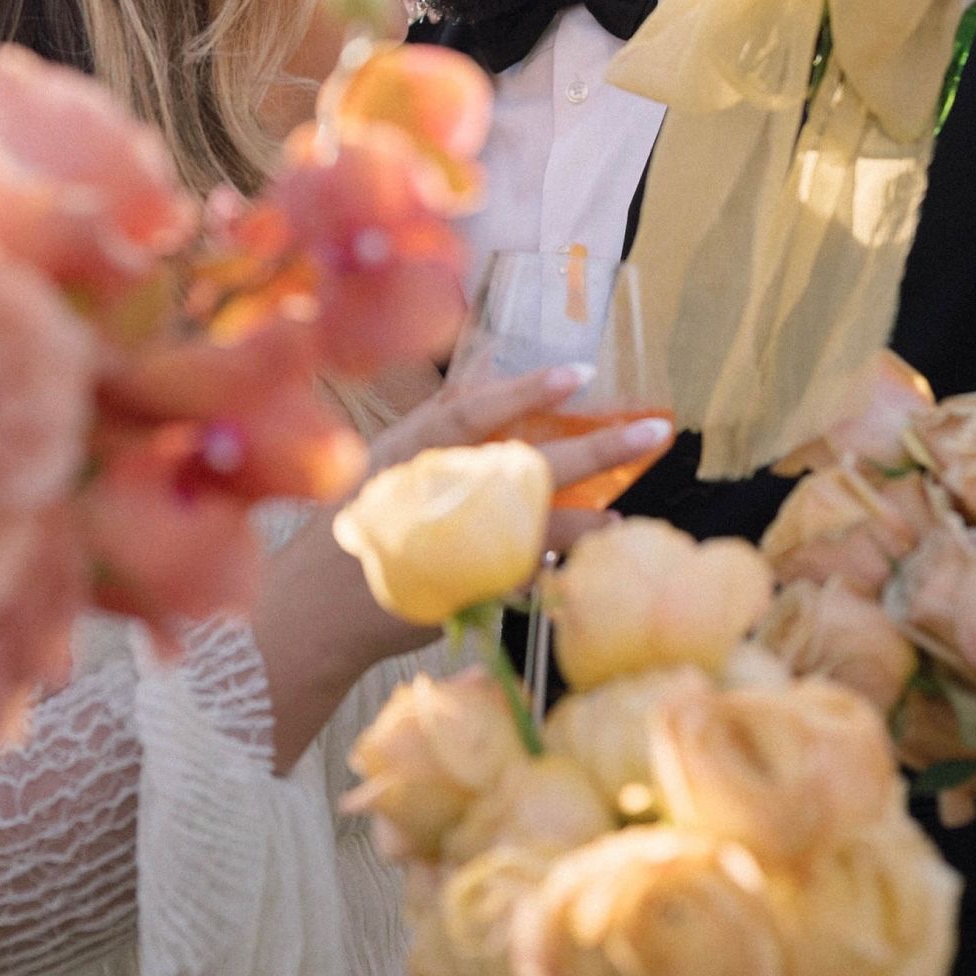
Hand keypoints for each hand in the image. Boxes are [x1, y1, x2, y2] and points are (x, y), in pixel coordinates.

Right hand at [336, 356, 673, 663]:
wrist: (320, 608)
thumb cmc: (356, 522)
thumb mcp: (387, 457)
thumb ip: (441, 417)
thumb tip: (493, 367)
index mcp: (410, 451)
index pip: (475, 409)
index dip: (527, 389)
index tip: (580, 373)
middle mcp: (436, 493)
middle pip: (531, 465)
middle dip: (599, 447)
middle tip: (655, 433)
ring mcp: (454, 546)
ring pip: (543, 527)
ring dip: (592, 521)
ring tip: (626, 518)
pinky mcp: (466, 592)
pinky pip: (529, 575)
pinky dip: (561, 566)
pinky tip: (588, 562)